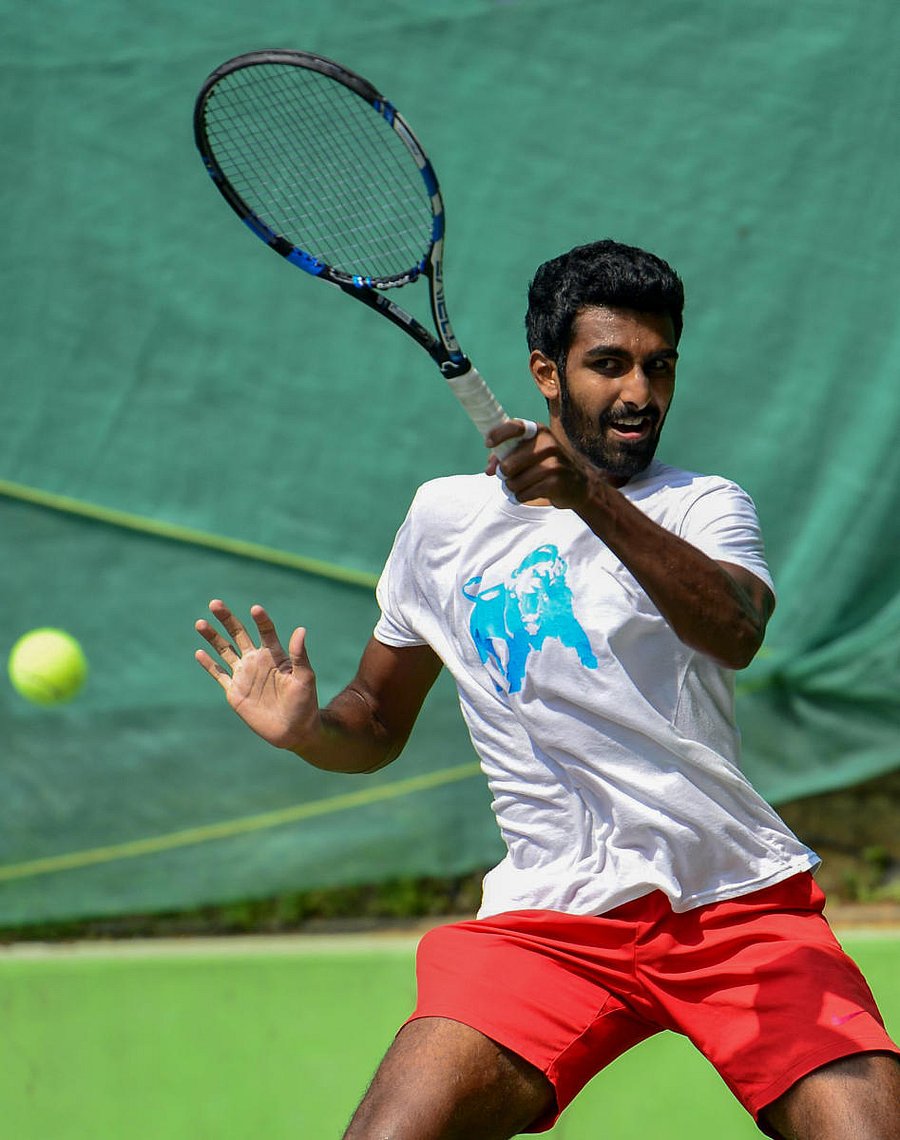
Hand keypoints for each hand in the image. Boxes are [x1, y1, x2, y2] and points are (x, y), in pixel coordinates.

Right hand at [195, 600, 319, 749]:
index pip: (265, 631)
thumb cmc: (304, 703)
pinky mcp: (235, 691)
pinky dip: (209, 664)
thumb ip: (299, 655)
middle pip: (239, 634)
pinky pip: (219, 674)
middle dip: (227, 619)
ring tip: (200, 623)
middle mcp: (257, 661)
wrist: (294, 730)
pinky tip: (199, 652)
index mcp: (275, 655)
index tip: (256, 609)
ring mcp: (245, 675)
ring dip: (213, 637)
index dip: (261, 620)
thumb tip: (301, 629)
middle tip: (215, 603)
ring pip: (224, 651)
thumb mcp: (305, 678)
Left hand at [484, 419, 593, 509]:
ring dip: (512, 488)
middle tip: (508, 477)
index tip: (488, 443)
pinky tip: (528, 493)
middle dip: (504, 475)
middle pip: (508, 464)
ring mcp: (553, 464)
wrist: (579, 484)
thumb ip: (505, 456)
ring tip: (520, 486)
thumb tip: (489, 469)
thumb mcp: (529, 453)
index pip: (515, 426)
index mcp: (539, 432)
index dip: (498, 434)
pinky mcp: (555, 483)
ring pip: (514, 482)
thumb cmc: (547, 466)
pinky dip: (521, 497)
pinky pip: (524, 494)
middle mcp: (547, 444)